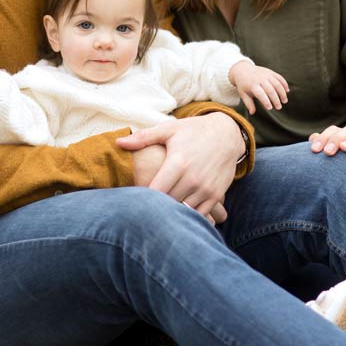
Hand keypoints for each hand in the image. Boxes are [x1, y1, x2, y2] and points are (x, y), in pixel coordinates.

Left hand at [118, 112, 243, 220]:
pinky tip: (178, 211)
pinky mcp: (216, 195)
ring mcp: (206, 189)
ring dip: (171, 212)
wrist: (227, 134)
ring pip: (182, 211)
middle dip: (154, 207)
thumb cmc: (193, 131)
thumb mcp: (169, 130)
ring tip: (158, 212)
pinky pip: (199, 214)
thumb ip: (143, 138)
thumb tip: (118, 142)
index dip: (143, 198)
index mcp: (178, 163)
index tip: (133, 199)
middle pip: (167, 204)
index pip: (155, 191)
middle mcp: (193, 179)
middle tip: (142, 208)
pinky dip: (188, 216)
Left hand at [229, 61, 288, 114]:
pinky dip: (284, 84)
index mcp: (252, 85)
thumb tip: (252, 113)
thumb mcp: (243, 94)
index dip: (266, 101)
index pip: (260, 94)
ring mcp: (266, 74)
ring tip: (284, 101)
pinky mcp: (270, 72)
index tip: (269, 108)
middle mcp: (260, 79)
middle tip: (279, 107)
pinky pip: (280, 77)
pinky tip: (287, 91)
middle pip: (271, 90)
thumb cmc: (243, 84)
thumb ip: (249, 104)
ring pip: (277, 84)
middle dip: (276, 100)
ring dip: (282, 93)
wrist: (243, 69)